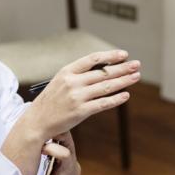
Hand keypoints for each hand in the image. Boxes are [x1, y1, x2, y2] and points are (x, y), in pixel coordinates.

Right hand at [26, 50, 140, 139]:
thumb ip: (80, 75)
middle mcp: (72, 82)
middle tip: (137, 64)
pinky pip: (103, 103)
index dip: (110, 56)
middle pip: (103, 73)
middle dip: (123, 68)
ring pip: (106, 87)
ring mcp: (77, 97)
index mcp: (67, 71)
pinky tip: (126, 95)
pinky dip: (116, 99)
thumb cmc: (52, 100)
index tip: (124, 54)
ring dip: (124, 81)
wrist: (37, 121)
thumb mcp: (61, 81)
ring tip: (136, 76)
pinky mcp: (81, 111)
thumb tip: (105, 69)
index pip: (92, 59)